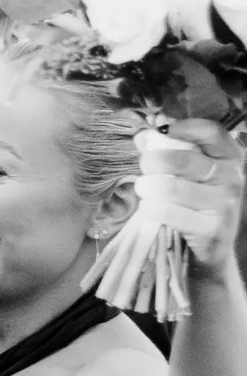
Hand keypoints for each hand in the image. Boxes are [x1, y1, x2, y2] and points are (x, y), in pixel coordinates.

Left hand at [142, 118, 246, 279]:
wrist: (212, 249)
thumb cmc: (196, 204)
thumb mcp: (190, 175)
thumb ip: (169, 152)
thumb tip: (142, 136)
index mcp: (229, 158)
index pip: (212, 132)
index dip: (185, 127)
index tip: (161, 130)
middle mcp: (232, 178)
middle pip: (185, 160)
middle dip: (154, 161)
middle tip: (144, 167)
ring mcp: (224, 205)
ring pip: (173, 188)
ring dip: (148, 187)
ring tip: (143, 189)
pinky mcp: (212, 229)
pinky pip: (171, 213)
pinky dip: (152, 208)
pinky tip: (148, 208)